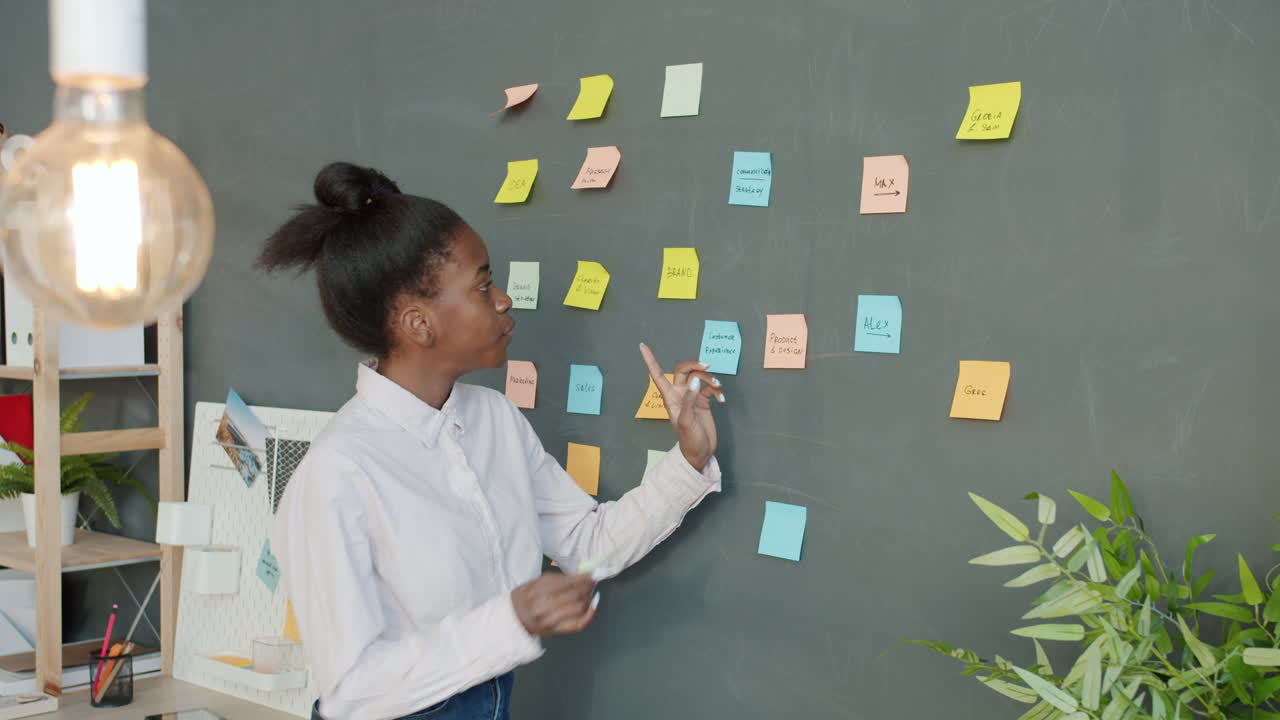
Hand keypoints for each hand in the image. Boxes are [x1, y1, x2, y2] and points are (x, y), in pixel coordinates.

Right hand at [511, 572, 596, 636]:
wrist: (512, 619)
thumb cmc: (525, 598)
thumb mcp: (535, 582)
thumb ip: (556, 578)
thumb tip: (581, 574)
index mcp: (537, 590)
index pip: (567, 582)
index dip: (583, 577)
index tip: (593, 573)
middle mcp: (542, 605)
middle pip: (574, 594)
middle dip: (588, 586)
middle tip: (593, 581)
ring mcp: (549, 620)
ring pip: (578, 607)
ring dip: (588, 597)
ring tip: (590, 592)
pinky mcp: (555, 630)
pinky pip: (578, 624)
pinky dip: (589, 614)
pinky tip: (593, 605)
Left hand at [638, 343, 722, 471]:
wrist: (700, 453)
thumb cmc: (689, 440)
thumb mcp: (687, 421)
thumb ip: (690, 399)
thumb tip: (696, 380)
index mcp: (670, 397)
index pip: (656, 374)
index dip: (650, 360)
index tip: (642, 345)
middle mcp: (679, 393)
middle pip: (684, 370)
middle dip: (695, 365)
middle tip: (707, 366)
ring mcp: (692, 396)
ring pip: (700, 377)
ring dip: (711, 379)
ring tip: (719, 389)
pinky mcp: (703, 401)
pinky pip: (710, 388)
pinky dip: (717, 390)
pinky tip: (722, 399)